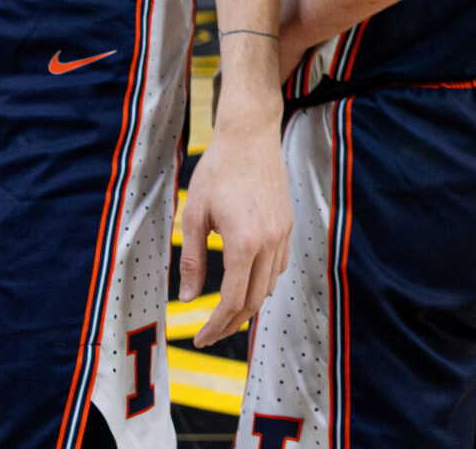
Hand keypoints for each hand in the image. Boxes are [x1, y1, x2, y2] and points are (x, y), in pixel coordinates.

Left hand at [177, 112, 288, 345]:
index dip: (215, 325)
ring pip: (269, 286)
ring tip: (225, 314)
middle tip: (209, 335)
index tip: (200, 338)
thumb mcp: (194, 215)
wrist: (251, 136)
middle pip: (253, 301)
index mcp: (243, 243)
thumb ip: (191, 260)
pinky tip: (245, 283)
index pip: (231, 300)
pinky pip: (278, 267)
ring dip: (247, 305)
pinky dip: (262, 283)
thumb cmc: (217, 171)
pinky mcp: (288, 225)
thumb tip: (187, 299)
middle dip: (230, 323)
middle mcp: (269, 243)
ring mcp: (283, 234)